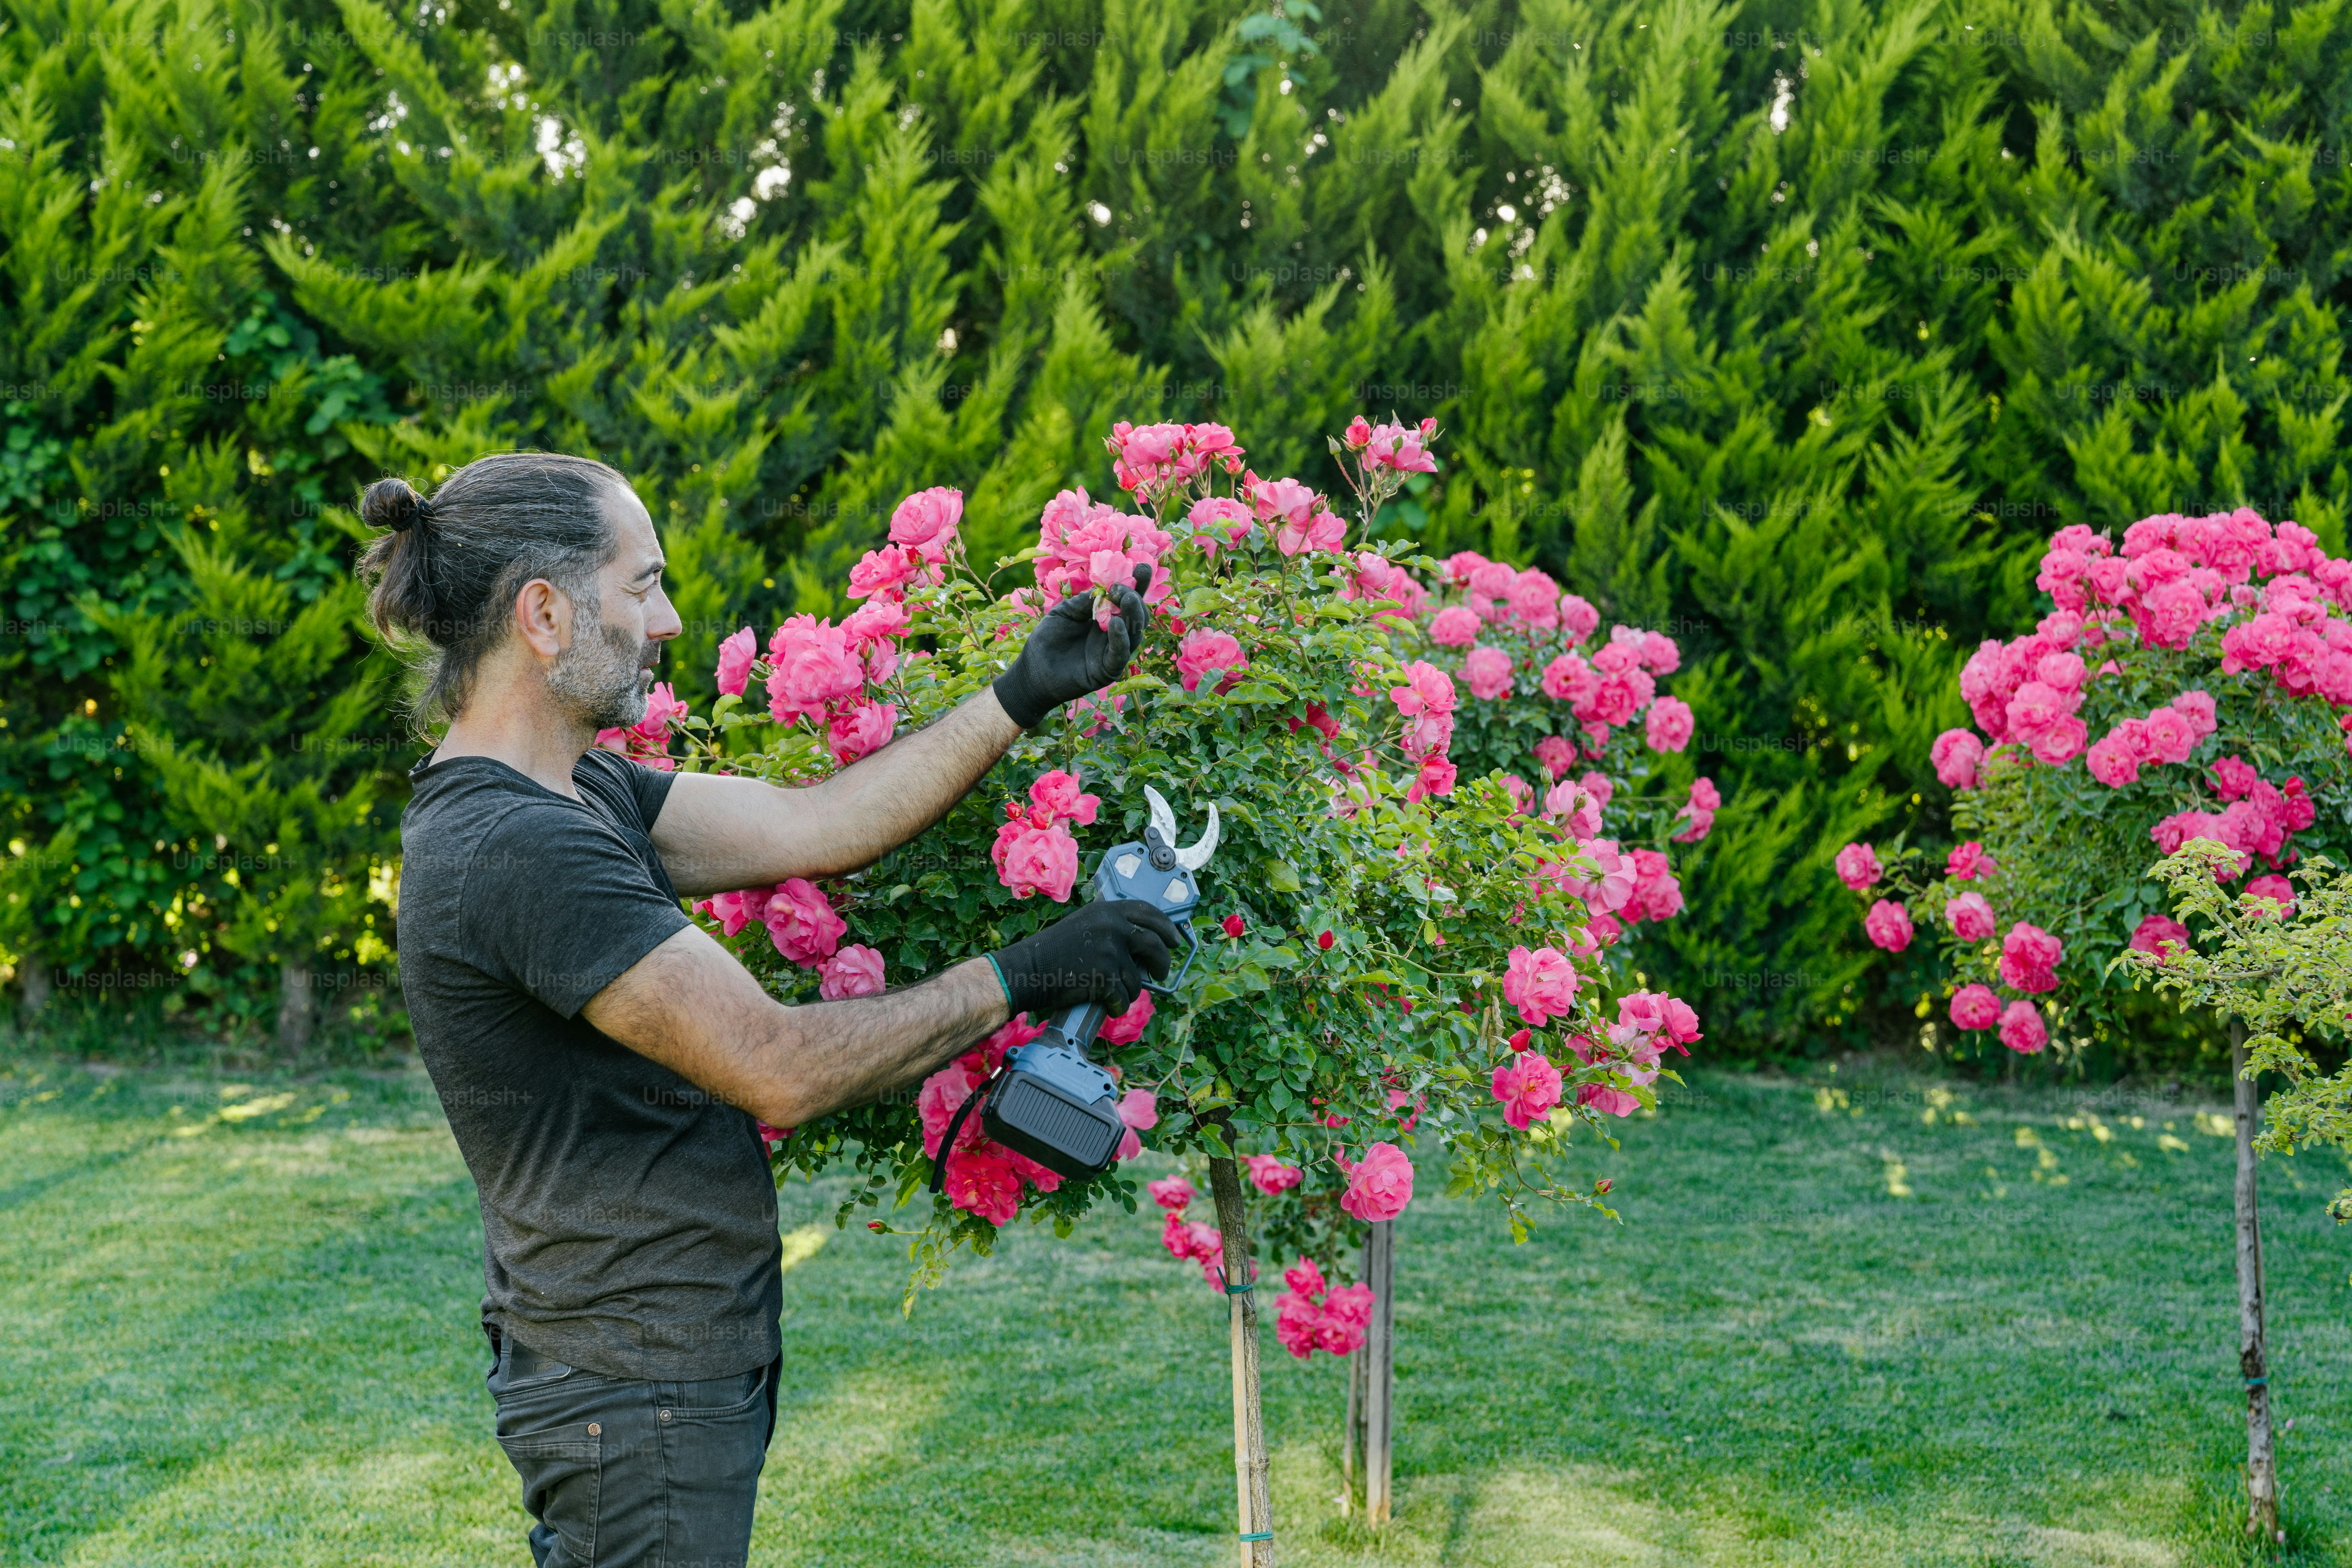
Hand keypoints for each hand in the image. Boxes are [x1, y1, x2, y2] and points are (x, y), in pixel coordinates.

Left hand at [992, 563, 1151, 728]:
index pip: (1127, 599)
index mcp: (1106, 616)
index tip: (1141, 566)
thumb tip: (1104, 589)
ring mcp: (1112, 652)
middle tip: (1122, 587)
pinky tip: (1115, 624)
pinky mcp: (1108, 670)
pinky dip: (1121, 639)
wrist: (1032, 671)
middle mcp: (1114, 633)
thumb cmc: (1047, 639)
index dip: (1137, 583)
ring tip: (1124, 597)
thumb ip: (1084, 601)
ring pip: (1134, 632)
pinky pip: (1120, 654)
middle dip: (1135, 597)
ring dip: (1132, 613)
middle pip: (1136, 614)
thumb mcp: (1064, 612)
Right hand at [992, 899, 1180, 1015]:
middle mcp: (1112, 927)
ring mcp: (1109, 952)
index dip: (1166, 927)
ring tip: (1112, 993)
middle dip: (1163, 963)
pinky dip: (1116, 1006)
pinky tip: (1104, 1004)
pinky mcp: (1104, 977)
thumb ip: (1113, 929)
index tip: (1175, 940)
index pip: (1149, 913)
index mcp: (1108, 911)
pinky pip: (1123, 999)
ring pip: (1137, 979)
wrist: (1027, 970)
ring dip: (1129, 990)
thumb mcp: (1085, 925)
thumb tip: (1144, 948)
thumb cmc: (1053, 951)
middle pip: (1155, 945)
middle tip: (1160, 974)